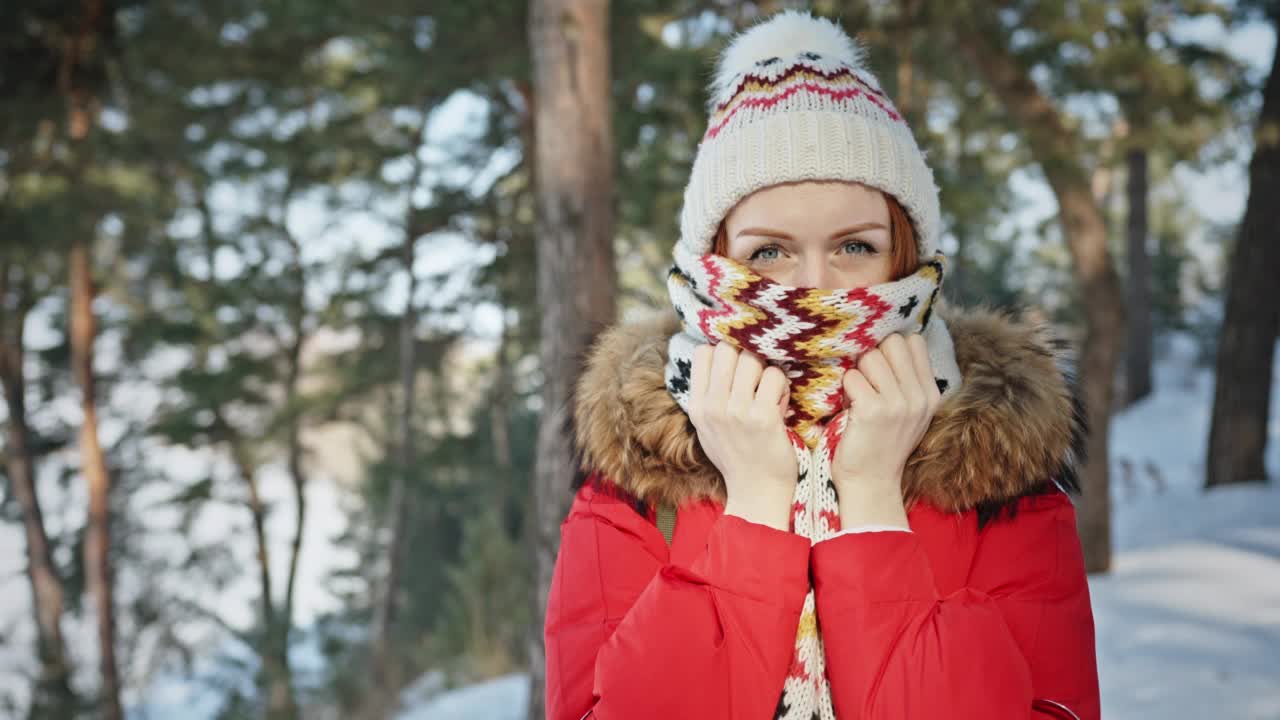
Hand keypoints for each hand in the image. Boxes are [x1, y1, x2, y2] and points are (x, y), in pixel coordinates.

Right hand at [687, 342, 796, 530]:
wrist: (755, 491)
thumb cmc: (736, 456)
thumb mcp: (708, 426)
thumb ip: (707, 394)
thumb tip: (714, 354)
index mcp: (697, 406)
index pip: (702, 352)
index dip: (722, 352)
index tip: (735, 366)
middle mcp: (712, 406)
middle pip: (727, 349)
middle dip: (746, 356)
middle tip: (755, 378)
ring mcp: (737, 411)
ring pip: (752, 359)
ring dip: (766, 370)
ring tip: (769, 391)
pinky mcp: (762, 417)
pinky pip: (774, 376)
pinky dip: (781, 385)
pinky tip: (780, 403)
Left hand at [831, 333, 940, 526]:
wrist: (871, 483)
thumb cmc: (882, 444)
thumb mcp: (908, 412)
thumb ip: (907, 380)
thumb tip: (893, 341)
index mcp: (930, 394)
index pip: (914, 342)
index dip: (892, 348)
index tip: (881, 366)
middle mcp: (919, 396)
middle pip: (892, 342)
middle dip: (873, 354)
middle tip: (866, 380)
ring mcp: (898, 403)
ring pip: (870, 357)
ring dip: (857, 372)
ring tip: (857, 395)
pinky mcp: (873, 410)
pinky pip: (852, 377)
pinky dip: (845, 388)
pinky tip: (848, 406)